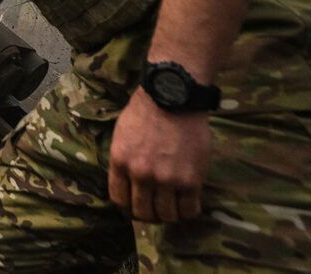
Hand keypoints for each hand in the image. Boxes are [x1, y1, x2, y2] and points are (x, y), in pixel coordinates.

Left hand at [108, 88, 210, 222]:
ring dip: (169, 214)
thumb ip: (123, 160)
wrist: (174, 96)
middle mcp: (141, 174)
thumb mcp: (121, 135)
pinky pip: (189, 209)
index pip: (119, 200)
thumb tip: (126, 183)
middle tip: (156, 208)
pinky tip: (187, 202)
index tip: (136, 206)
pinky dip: (188, 211)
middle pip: (143, 212)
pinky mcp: (191, 180)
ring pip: (167, 215)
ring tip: (173, 205)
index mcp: (120, 162)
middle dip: (149, 215)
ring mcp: (166, 179)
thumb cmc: (146, 111)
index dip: (128, 208)